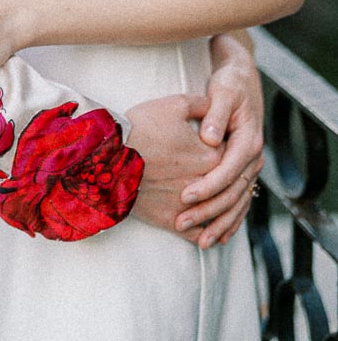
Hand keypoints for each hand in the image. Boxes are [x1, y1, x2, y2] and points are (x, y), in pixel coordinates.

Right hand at [126, 94, 223, 243]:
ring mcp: (190, 206)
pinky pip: (197, 234)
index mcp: (212, 156)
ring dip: (222, 213)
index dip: (229, 149)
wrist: (108, 158)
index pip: (233, 155)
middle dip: (229, 182)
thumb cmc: (140, 128)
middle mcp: (207, 185)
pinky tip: (207, 236)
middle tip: (227, 177)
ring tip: (222, 210)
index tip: (222, 146)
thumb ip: (202, 104)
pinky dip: (204, 235)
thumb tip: (218, 105)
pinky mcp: (172, 221)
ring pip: (216, 214)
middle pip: (228, 186)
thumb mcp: (173, 105)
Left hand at [174, 33, 263, 247]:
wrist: (241, 81)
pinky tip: (215, 236)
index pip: (227, 170)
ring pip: (237, 203)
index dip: (206, 185)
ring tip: (198, 241)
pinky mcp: (241, 171)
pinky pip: (238, 202)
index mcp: (248, 140)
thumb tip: (208, 137)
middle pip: (232, 193)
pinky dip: (228, 220)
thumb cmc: (229, 85)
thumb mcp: (222, 94)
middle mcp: (252, 158)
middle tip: (182, 223)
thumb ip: (214, 115)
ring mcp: (249, 167)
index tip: (184, 196)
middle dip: (208, 212)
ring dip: (218, 223)